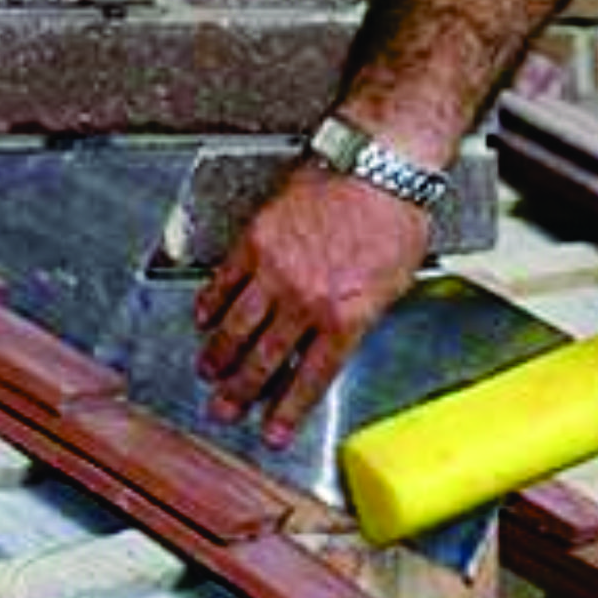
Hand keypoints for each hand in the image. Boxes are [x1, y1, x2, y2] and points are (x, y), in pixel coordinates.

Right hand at [195, 165, 431, 445]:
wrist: (377, 165)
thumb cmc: (394, 216)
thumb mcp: (393, 284)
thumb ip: (360, 318)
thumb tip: (336, 342)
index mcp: (345, 317)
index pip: (309, 378)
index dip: (287, 411)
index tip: (272, 432)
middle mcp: (306, 300)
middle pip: (264, 359)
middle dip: (241, 392)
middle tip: (223, 410)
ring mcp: (276, 270)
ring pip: (237, 326)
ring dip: (219, 355)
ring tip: (208, 370)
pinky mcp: (256, 239)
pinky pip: (224, 281)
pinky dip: (210, 303)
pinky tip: (203, 317)